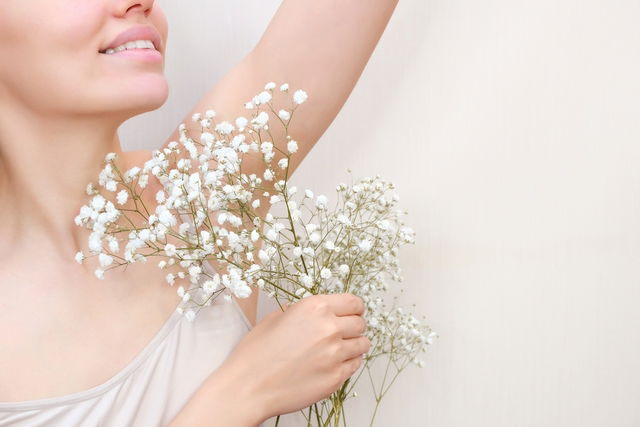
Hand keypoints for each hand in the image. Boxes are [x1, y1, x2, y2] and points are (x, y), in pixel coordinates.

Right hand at [218, 293, 370, 420]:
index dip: (354, 308)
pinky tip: (333, 363)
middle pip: (361, 323)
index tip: (352, 313)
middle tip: (343, 333)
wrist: (248, 386)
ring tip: (338, 349)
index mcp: (314, 308)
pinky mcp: (336, 377)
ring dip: (354, 345)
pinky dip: (349, 363)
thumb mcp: (277, 317)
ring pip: (363, 344)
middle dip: (354, 327)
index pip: (354, 302)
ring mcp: (335, 354)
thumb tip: (321, 311)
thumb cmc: (256, 353)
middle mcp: (329, 328)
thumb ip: (304, 311)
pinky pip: (355, 365)